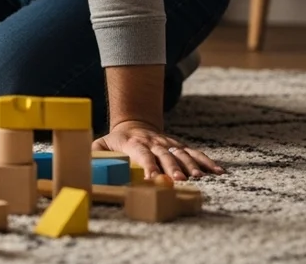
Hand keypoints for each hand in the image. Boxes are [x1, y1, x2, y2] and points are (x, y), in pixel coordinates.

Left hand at [93, 119, 223, 181]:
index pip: (141, 153)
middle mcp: (153, 142)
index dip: (148, 165)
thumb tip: (87, 161)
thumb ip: (95, 152)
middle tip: (179, 180)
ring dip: (191, 165)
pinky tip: (218, 171)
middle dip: (172, 167)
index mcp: (133, 142)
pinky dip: (207, 161)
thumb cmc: (116, 141)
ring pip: (181, 153)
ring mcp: (167, 143)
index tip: (152, 178)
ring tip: (199, 177)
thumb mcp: (101, 144)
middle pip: (164, 154)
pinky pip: (194, 153)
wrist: (134, 124)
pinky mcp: (178, 146)